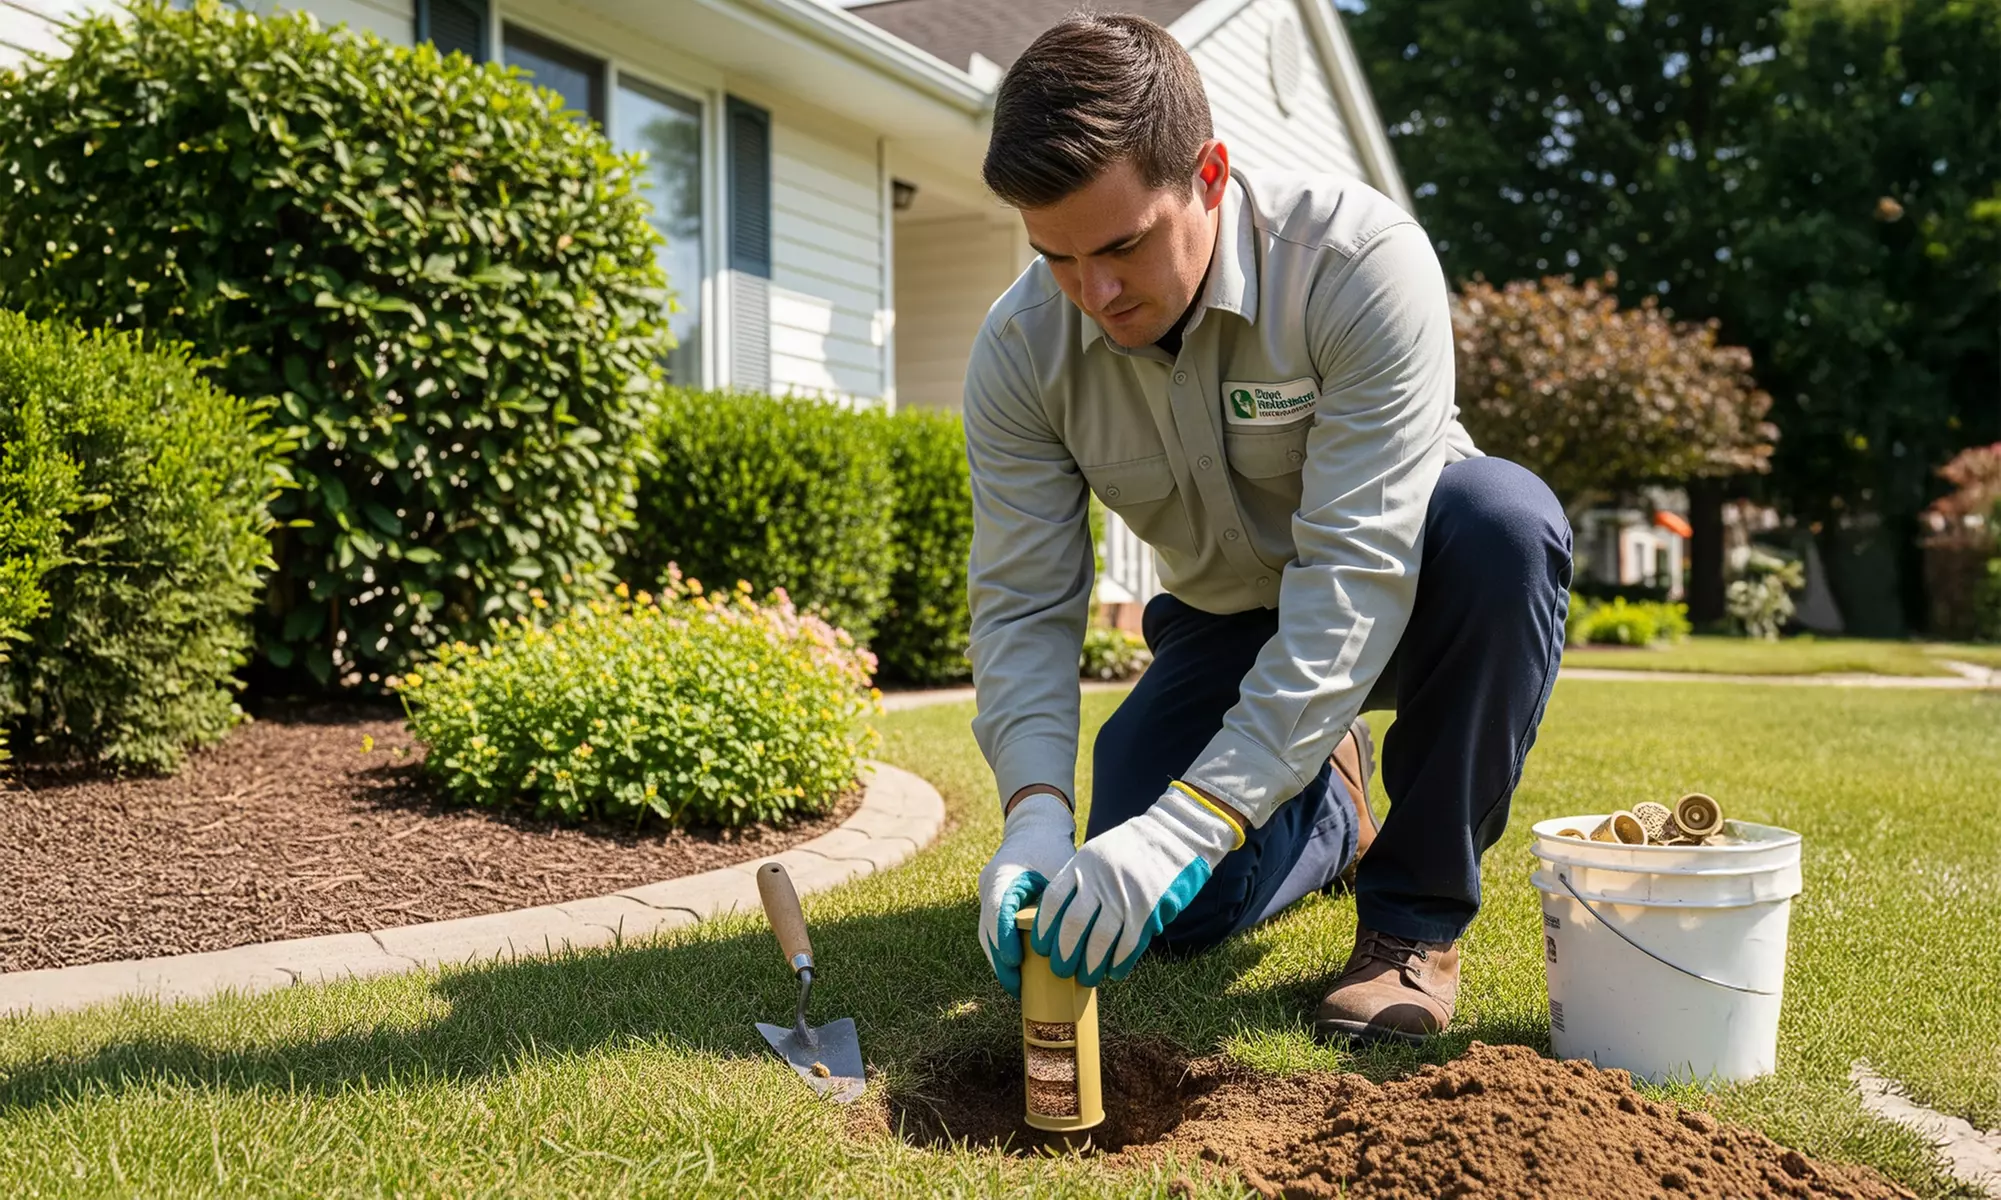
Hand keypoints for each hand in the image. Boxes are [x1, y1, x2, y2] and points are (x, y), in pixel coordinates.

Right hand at [977, 791, 1076, 997]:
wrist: (1035, 825)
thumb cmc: (1052, 846)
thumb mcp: (1060, 870)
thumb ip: (1065, 900)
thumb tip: (1080, 937)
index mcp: (1003, 876)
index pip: (997, 911)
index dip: (1003, 938)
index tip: (1016, 960)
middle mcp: (989, 886)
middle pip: (987, 931)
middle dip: (1000, 961)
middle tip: (1017, 988)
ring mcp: (988, 895)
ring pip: (987, 935)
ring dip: (1000, 961)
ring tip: (1017, 987)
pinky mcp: (994, 902)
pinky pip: (993, 931)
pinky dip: (1003, 950)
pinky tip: (1018, 970)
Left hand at [1032, 783, 1242, 986]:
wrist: (1173, 837)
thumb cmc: (1129, 849)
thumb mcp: (1095, 854)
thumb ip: (1078, 881)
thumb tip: (1059, 920)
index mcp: (1081, 865)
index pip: (1053, 901)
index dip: (1044, 929)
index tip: (1041, 948)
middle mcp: (1099, 881)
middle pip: (1073, 925)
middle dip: (1064, 953)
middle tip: (1061, 970)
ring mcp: (1124, 896)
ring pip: (1100, 940)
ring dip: (1091, 964)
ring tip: (1086, 978)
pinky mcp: (1148, 909)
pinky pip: (1129, 943)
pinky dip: (1119, 961)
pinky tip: (1114, 971)